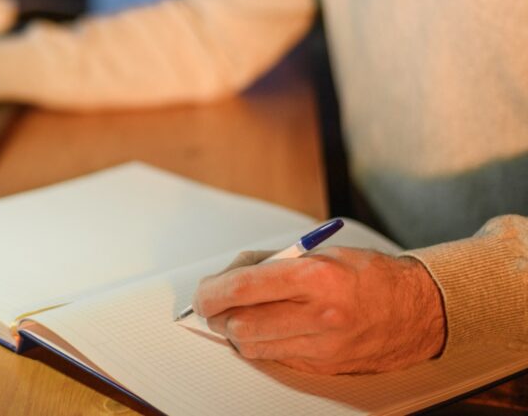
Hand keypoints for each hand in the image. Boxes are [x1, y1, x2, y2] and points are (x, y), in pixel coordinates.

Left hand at [191, 247, 445, 373]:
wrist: (417, 309)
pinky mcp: (324, 366)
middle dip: (218, 315)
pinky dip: (262, 344)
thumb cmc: (366, 275)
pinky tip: (268, 329)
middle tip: (213, 305)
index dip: (212, 292)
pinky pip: (275, 358)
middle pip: (241, 323)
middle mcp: (319, 315)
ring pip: (253, 346)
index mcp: (316, 277)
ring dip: (236, 332)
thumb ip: (269, 264)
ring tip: (239, 316)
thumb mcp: (318, 253)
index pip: (243, 288)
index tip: (202, 293)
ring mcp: (322, 346)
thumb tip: (227, 277)